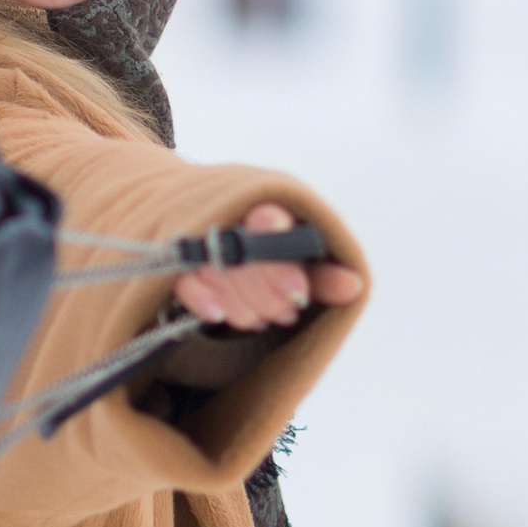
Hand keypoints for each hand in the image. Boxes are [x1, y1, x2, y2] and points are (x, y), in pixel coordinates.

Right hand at [173, 200, 364, 334]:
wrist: (200, 225)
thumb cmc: (262, 248)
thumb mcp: (296, 258)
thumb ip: (321, 274)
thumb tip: (354, 286)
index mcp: (265, 208)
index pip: (269, 218)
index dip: (275, 240)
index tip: (294, 282)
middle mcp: (229, 217)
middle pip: (243, 253)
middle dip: (268, 288)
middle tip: (288, 312)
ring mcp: (198, 239)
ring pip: (215, 269)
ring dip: (241, 301)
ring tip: (260, 319)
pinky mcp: (173, 263)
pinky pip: (182, 279)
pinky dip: (201, 297)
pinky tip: (216, 316)